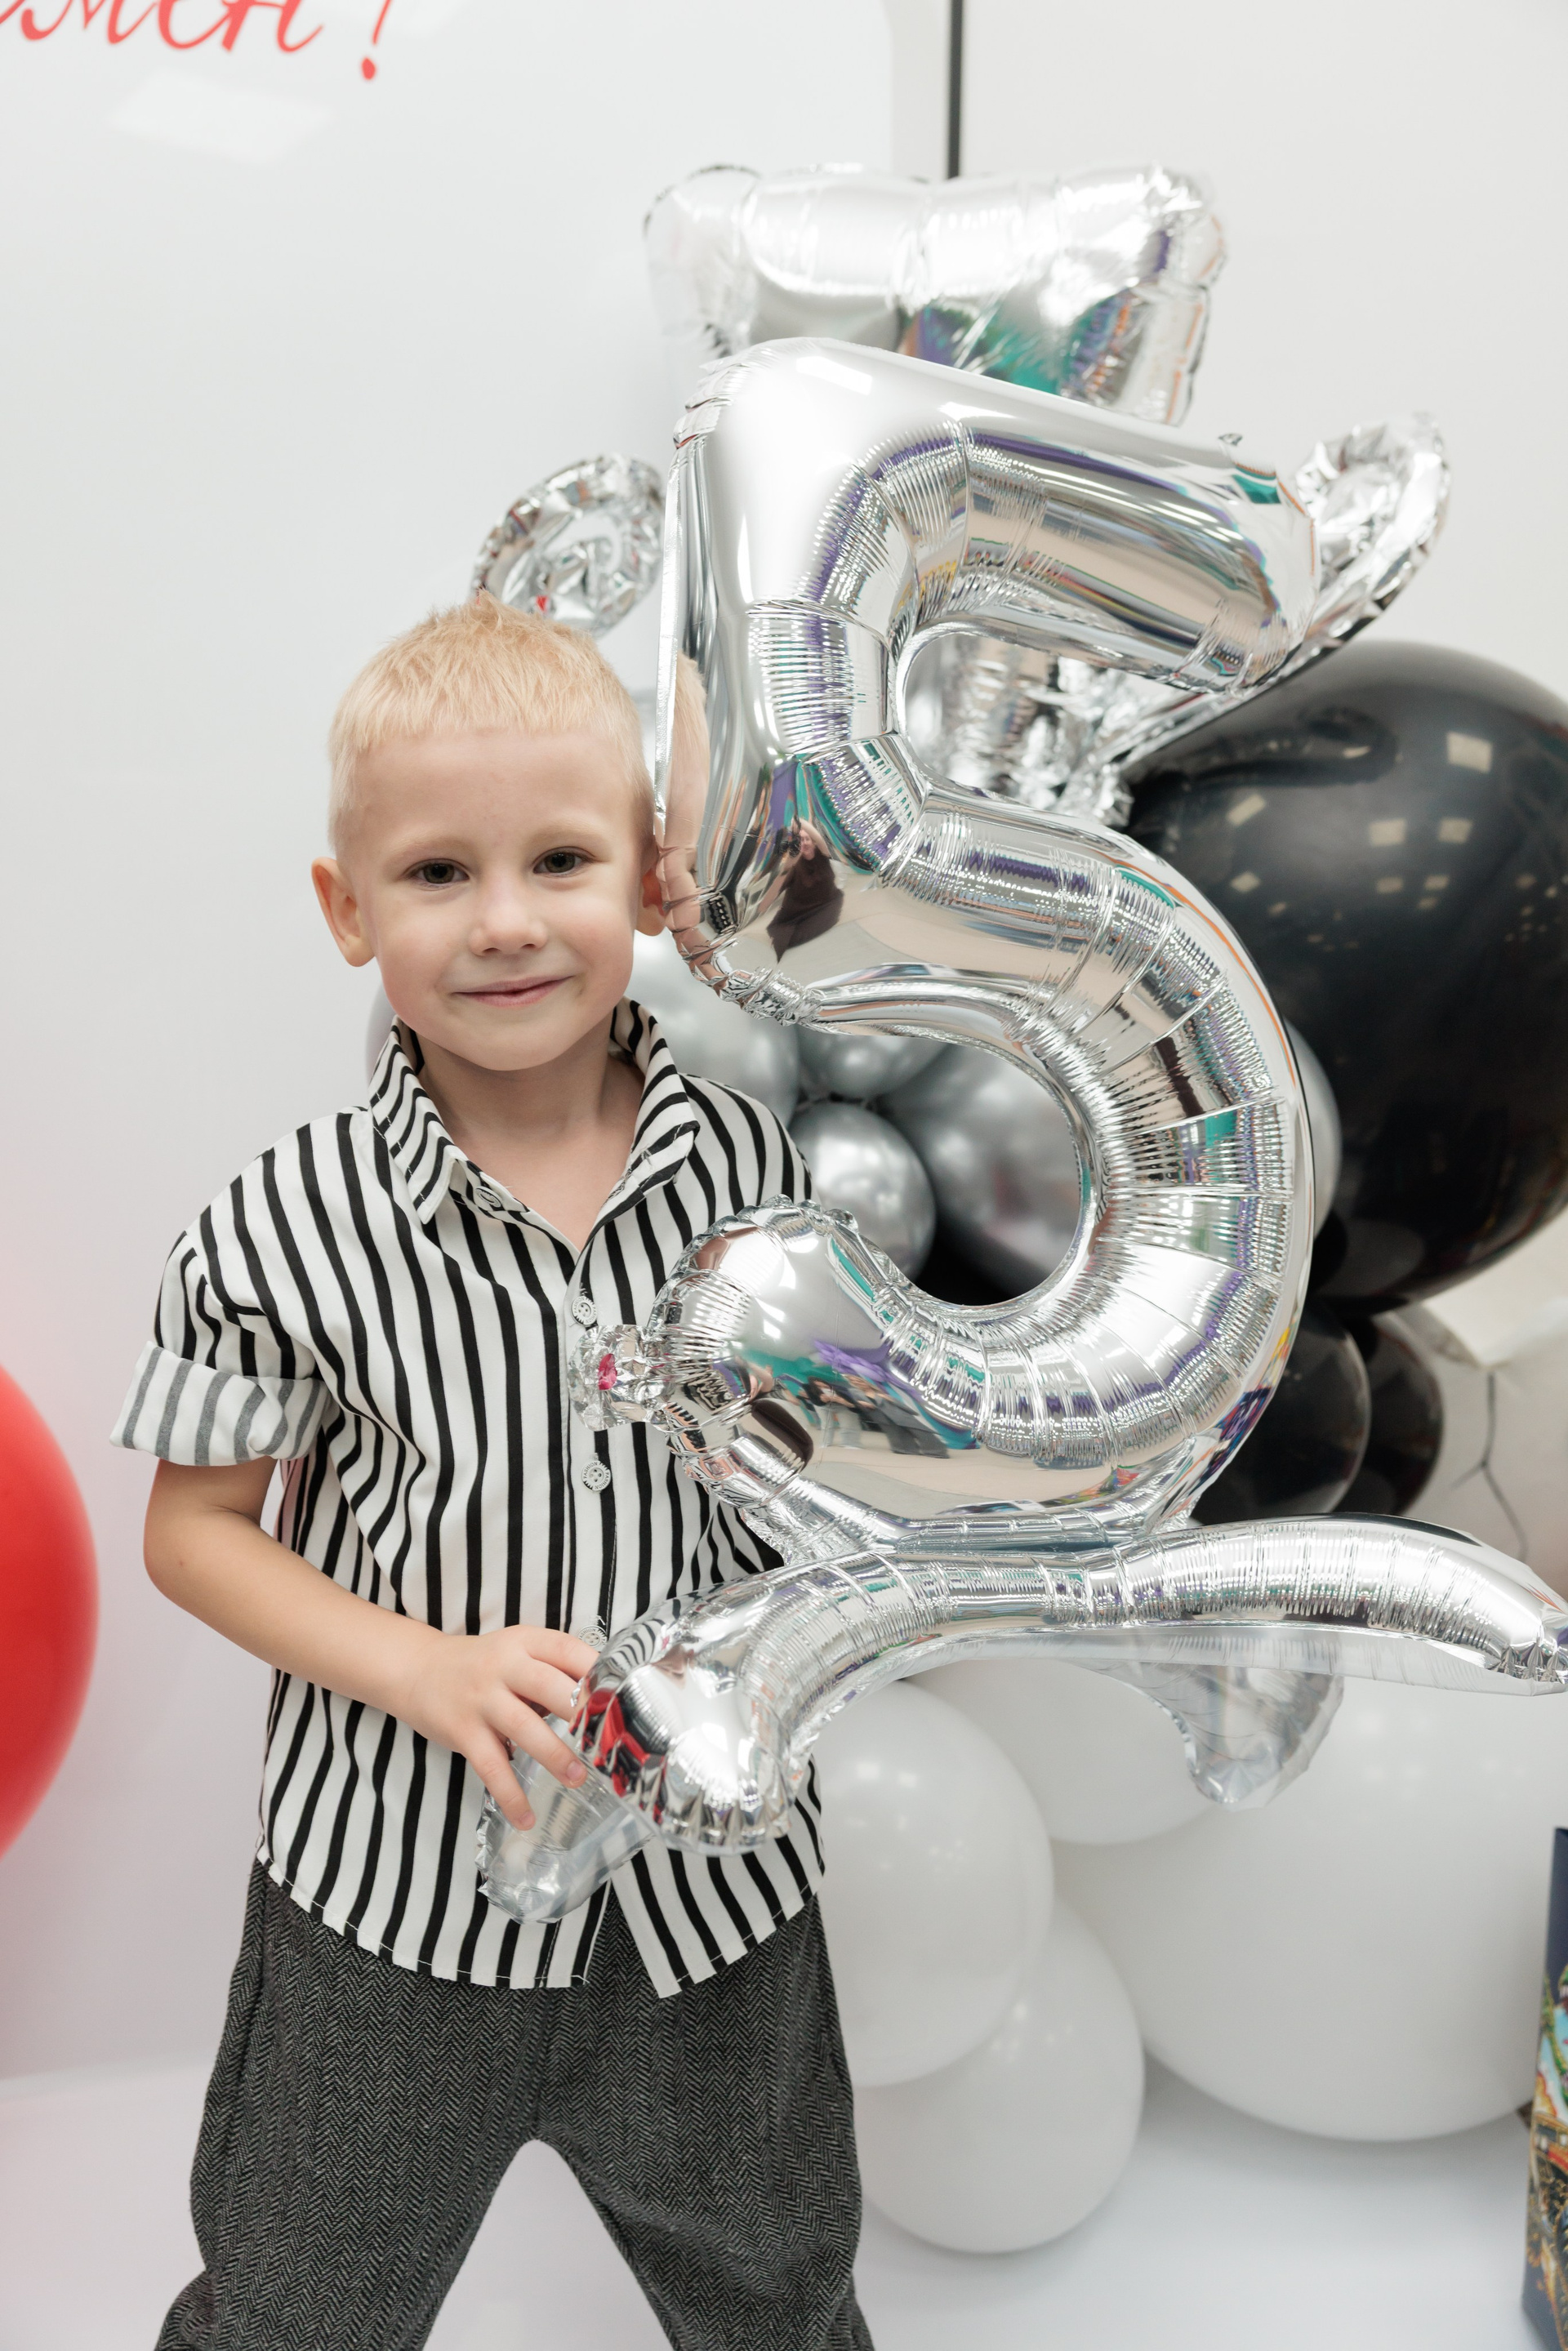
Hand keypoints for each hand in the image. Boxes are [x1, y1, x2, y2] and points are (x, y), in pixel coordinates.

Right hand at [397, 1624, 598, 1830]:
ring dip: (554, 1756)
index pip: (566, 1649)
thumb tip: (606, 1701)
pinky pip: (491, 1767)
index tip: (624, 1695)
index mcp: (524, 1642)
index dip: (596, 1671)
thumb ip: (552, 1669)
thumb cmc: (481, 1666)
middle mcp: (503, 1665)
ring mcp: (482, 1699)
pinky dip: (510, 1795)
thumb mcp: (516, 1651)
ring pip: (524, 1727)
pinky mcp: (463, 1731)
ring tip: (578, 1779)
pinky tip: (526, 1816)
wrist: (418, 1670)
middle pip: (549, 1686)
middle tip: (609, 1737)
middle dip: (581, 1713)